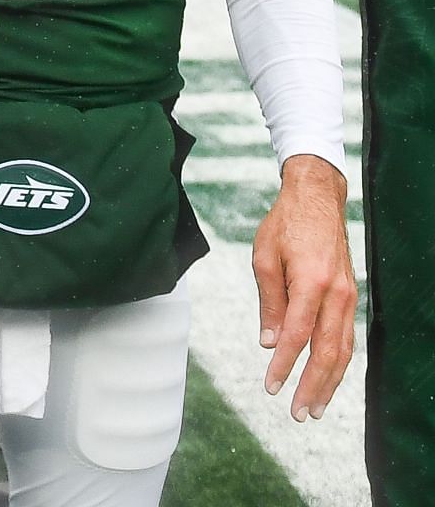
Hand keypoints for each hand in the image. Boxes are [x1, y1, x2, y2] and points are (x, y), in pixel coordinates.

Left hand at [253, 154, 357, 420]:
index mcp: (313, 282)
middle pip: (327, 351)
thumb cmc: (284, 226)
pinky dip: (338, 362)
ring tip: (313, 407)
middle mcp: (337, 294)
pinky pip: (347, 337)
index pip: (298, 336)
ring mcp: (348, 297)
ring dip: (329, 382)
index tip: (270, 387)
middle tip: (297, 413)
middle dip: (312, 386)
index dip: (284, 366)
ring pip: (343, 349)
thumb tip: (270, 343)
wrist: (317, 199)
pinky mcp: (349, 297)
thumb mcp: (264, 258)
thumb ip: (270, 302)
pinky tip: (327, 379)